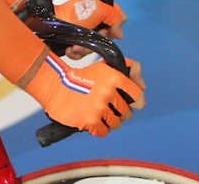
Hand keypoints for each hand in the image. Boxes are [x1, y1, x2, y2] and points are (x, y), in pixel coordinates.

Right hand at [25, 54, 145, 137]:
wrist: (55, 85)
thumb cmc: (81, 76)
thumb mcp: (104, 67)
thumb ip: (129, 71)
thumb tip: (144, 87)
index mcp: (114, 77)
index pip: (138, 96)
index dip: (135, 101)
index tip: (131, 103)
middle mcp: (108, 93)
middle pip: (126, 113)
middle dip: (119, 111)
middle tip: (107, 106)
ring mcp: (99, 108)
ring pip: (116, 123)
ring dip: (109, 120)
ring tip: (98, 113)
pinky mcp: (90, 121)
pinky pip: (104, 131)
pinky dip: (99, 128)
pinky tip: (92, 119)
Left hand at [53, 0, 124, 59]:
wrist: (49, 26)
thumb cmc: (73, 15)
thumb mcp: (97, 9)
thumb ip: (114, 16)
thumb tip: (119, 34)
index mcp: (99, 4)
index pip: (118, 16)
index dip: (115, 25)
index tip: (108, 30)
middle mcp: (94, 17)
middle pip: (109, 34)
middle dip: (99, 39)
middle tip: (91, 37)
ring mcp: (85, 30)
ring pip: (96, 45)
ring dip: (86, 48)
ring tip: (76, 47)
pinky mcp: (76, 41)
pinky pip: (84, 51)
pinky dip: (77, 52)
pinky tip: (71, 49)